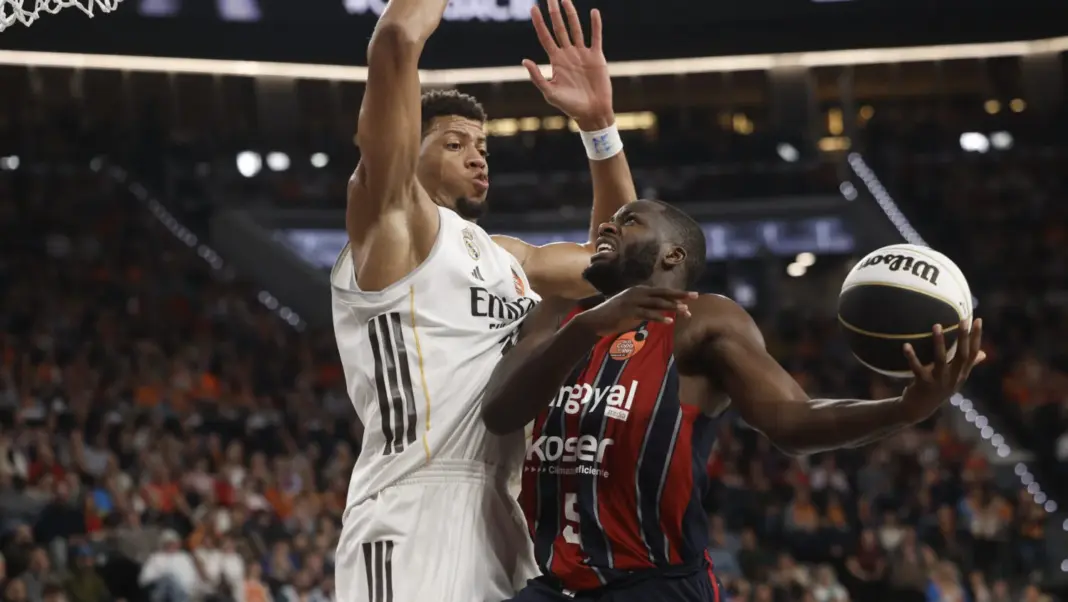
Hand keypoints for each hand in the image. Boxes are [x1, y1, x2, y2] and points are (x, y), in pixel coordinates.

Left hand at [523, 0, 612, 129]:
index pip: (545, 37)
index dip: (539, 23)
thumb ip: (537, 76)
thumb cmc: (569, 106)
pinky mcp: (596, 57)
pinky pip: (596, 37)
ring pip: (576, 29)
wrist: (591, 112)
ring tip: (565, 0)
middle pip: (559, 28)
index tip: (533, 8)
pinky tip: (594, 12)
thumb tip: (525, 60)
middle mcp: (568, 54)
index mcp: (556, 61)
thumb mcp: (550, 92)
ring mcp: (582, 54)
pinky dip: (596, 25)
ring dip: (571, 14)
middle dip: (554, 12)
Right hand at [573, 286, 696, 336]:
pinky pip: (648, 315)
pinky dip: (659, 318)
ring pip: (657, 303)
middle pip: (663, 293)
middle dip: (680, 295)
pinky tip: (669, 322)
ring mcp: (633, 301)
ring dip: (672, 307)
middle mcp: (638, 293)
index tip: (691, 296)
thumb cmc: (615, 316)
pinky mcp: (629, 312)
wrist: (596, 320)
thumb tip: (663, 312)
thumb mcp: (632, 308)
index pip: (662, 291)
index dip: (677, 293)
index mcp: (639, 290)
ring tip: (685, 311)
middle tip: (695, 296)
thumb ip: (646, 307)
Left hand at [901, 318, 985, 421]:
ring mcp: (938, 382)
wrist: (919, 409)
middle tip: (963, 319)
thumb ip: (968, 365)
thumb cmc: (938, 389)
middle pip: (961, 355)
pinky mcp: (923, 384)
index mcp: (961, 374)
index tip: (978, 319)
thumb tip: (983, 353)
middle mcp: (953, 377)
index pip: (973, 353)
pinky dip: (911, 357)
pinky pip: (917, 369)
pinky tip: (906, 345)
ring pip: (940, 360)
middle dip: (963, 337)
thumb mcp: (955, 378)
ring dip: (939, 342)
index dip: (976, 337)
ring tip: (936, 325)